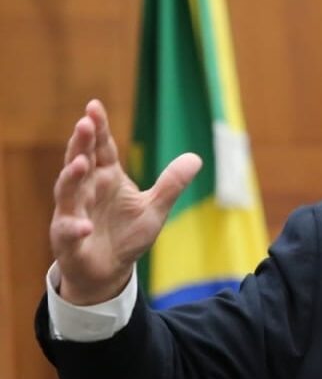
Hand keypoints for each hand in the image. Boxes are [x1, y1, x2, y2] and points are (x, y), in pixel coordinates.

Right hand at [50, 99, 201, 304]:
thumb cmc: (127, 235)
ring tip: (81, 163)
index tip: (94, 106)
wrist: (109, 271)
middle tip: (85, 123)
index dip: (98, 128)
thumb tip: (196, 157)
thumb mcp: (154, 208)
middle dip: (81, 143)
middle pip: (80, 161)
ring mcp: (73, 213)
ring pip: (68, 191)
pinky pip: (69, 231)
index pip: (101, 148)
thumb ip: (171, 184)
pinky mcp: (68, 239)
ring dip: (72, 177)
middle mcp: (86, 190)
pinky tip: (84, 226)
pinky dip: (75, 228)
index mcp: (106, 178)